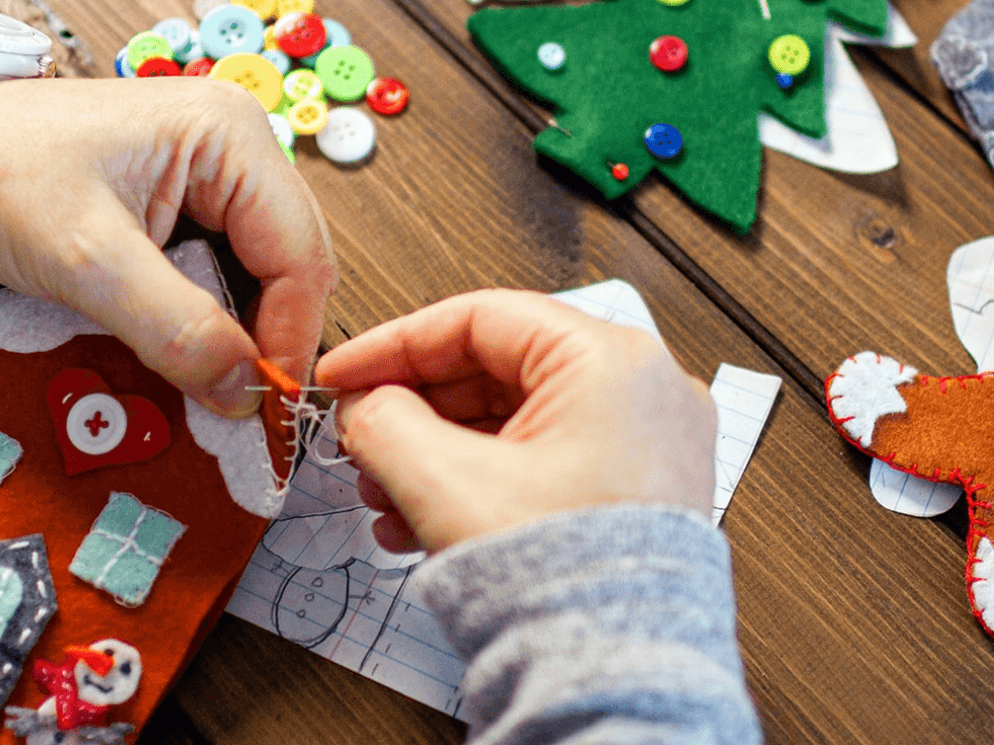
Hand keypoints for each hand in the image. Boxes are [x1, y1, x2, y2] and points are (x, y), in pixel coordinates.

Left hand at [0, 76, 335, 416]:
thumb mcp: (86, 259)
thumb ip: (174, 326)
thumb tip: (246, 394)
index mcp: (233, 136)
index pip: (301, 255)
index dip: (289, 338)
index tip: (261, 408)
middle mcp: (238, 147)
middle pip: (292, 265)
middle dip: (268, 338)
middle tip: (236, 404)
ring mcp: (215, 174)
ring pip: (262, 275)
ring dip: (238, 333)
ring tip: (207, 384)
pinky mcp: (188, 201)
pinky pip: (224, 271)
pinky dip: (209, 319)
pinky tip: (183, 350)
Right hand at [313, 289, 715, 553]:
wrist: (621, 675)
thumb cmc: (566, 580)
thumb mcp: (446, 483)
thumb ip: (385, 422)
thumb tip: (365, 405)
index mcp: (611, 360)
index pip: (480, 318)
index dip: (396, 344)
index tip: (346, 372)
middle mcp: (642, 389)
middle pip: (497, 369)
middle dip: (415, 409)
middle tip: (361, 437)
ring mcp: (647, 441)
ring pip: (516, 420)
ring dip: (440, 451)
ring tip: (384, 493)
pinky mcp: (639, 489)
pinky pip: (546, 460)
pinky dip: (484, 478)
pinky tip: (425, 516)